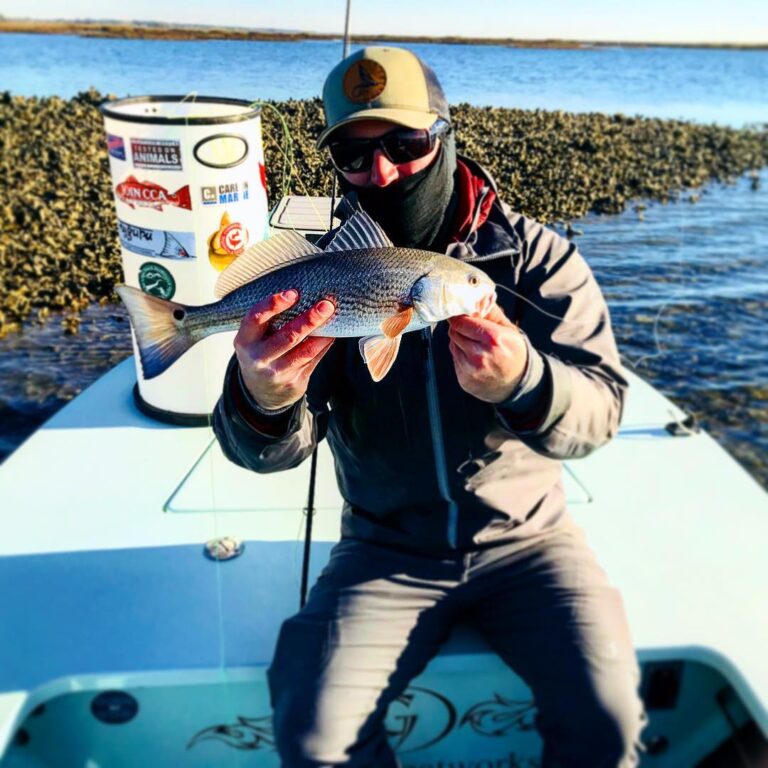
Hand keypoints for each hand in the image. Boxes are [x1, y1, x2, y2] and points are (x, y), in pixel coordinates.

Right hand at [234, 290, 334, 410]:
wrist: (261, 392)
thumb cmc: (261, 352)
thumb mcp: (254, 338)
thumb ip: (270, 321)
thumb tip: (303, 296)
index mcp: (245, 341)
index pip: (256, 319)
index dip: (273, 305)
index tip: (293, 293)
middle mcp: (259, 359)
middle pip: (288, 337)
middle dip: (309, 320)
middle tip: (325, 305)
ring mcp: (277, 373)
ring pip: (305, 351)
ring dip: (322, 333)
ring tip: (333, 317)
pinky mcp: (293, 383)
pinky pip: (313, 360)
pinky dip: (324, 345)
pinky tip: (331, 333)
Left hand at [447, 303, 527, 403]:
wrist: (519, 383)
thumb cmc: (514, 353)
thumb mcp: (509, 329)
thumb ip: (491, 312)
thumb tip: (476, 298)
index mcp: (492, 338)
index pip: (461, 321)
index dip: (460, 316)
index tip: (462, 315)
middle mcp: (479, 355)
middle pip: (454, 332)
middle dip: (460, 329)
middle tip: (470, 330)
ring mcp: (470, 370)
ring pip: (453, 345)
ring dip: (460, 342)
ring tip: (475, 345)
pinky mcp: (464, 380)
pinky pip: (455, 360)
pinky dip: (461, 356)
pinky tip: (474, 358)